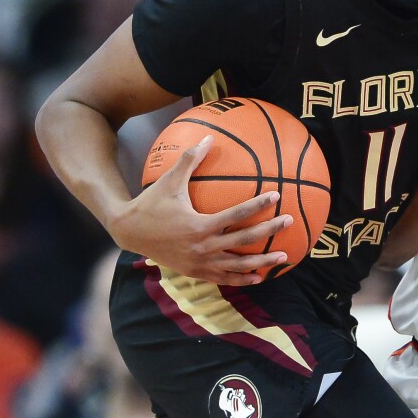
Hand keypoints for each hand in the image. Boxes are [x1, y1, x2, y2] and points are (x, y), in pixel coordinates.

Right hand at [108, 135, 292, 285]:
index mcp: (199, 225)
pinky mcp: (195, 272)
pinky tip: (259, 276)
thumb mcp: (169, 180)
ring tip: (283, 256)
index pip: (236, 215)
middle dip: (269, 231)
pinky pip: (223, 278)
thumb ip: (190, 159)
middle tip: (289, 221)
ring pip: (237, 265)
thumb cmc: (151, 203)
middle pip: (244, 241)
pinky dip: (242, 279)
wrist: (128, 232)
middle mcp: (202, 247)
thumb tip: (209, 138)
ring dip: (262, 262)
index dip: (258, 205)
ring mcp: (199, 263)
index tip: (277, 196)